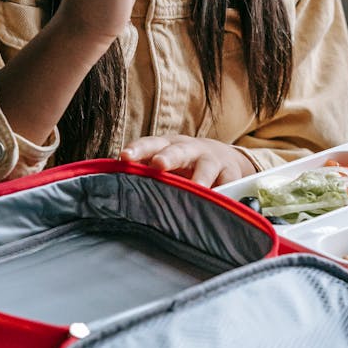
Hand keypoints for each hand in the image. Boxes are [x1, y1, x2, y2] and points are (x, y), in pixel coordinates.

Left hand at [121, 135, 254, 187]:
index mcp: (167, 146)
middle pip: (177, 150)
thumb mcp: (165, 165)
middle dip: (168, 157)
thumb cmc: (183, 166)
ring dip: (200, 178)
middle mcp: (189, 150)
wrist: (222, 159)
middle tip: (158, 164)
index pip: (150, 144)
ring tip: (196, 189)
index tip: (125, 157)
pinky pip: (228, 183)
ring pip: (206, 167)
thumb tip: (116, 191)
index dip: (138, 150)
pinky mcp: (231, 174)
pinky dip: (225, 193)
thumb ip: (146, 174)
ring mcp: (212, 161)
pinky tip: (221, 203)